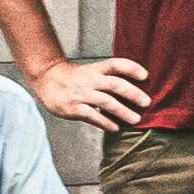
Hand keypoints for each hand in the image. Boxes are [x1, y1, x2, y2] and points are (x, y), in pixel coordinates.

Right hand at [30, 55, 151, 129]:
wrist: (47, 79)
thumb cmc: (74, 78)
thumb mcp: (91, 72)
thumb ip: (108, 79)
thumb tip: (134, 92)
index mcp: (96, 69)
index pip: (116, 65)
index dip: (131, 68)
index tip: (145, 76)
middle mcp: (90, 80)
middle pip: (114, 84)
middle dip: (132, 93)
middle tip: (146, 102)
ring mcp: (82, 94)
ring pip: (106, 101)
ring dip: (122, 111)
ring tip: (135, 119)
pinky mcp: (74, 108)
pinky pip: (92, 116)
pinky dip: (105, 122)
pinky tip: (115, 128)